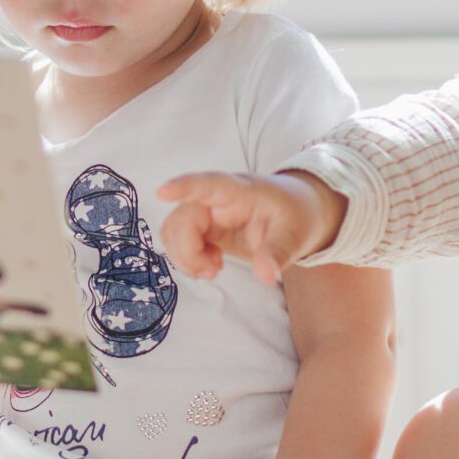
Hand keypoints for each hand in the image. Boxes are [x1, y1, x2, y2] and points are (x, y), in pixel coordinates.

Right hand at [156, 170, 344, 282]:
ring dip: (185, 257)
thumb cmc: (296, 216)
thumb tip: (265, 275)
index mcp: (240, 191)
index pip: (208, 184)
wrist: (297, 212)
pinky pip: (179, 241)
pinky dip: (187, 259)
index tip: (161, 192)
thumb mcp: (295, 236)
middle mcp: (216, 198)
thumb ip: (279, 254)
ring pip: (174, 231)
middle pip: (182, 218)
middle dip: (188, 251)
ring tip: (213, 270)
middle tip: (212, 272)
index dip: (183, 186)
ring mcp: (206, 212)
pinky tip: (211, 266)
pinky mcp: (203, 227)